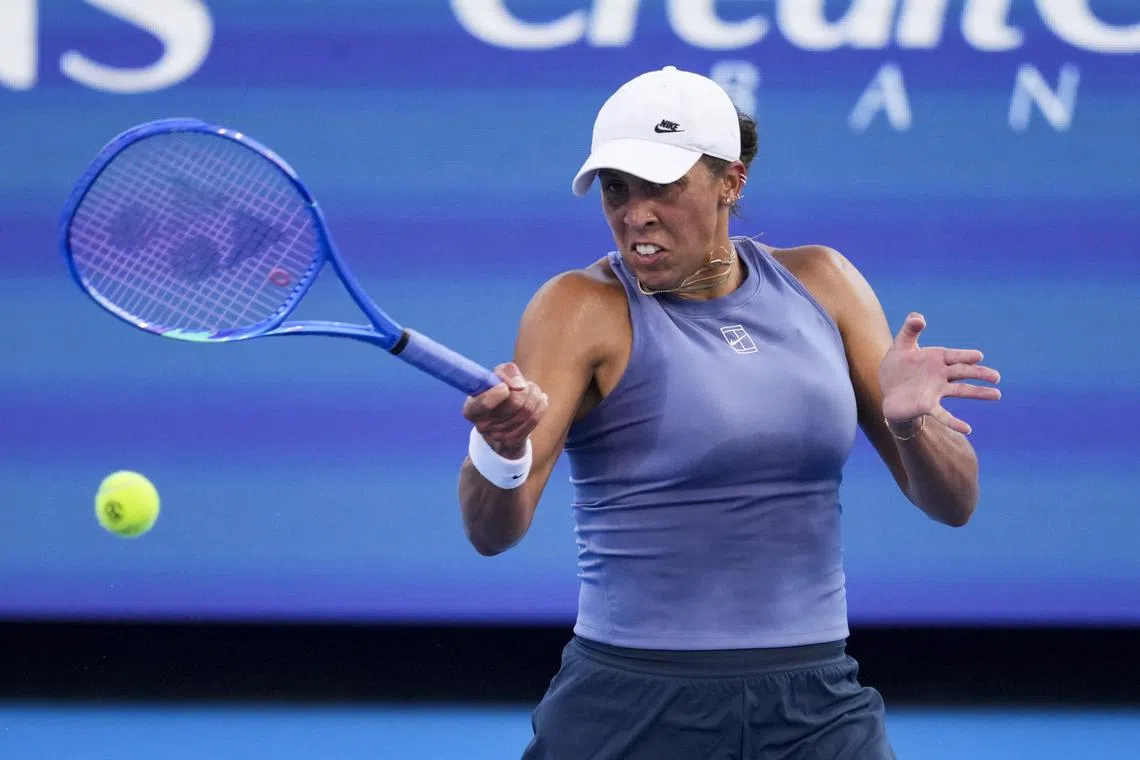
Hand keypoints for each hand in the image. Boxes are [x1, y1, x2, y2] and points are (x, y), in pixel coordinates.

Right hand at [462, 362, 547, 457]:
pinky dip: (540, 405)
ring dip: (534, 394)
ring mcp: (498, 436)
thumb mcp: (494, 379)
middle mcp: (482, 425)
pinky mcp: (514, 441)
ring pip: (527, 410)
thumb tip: (519, 383)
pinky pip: (534, 419)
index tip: (505, 387)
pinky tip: (540, 399)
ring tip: (532, 389)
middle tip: (524, 384)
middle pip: (514, 403)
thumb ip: (504, 373)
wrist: (502, 421)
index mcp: (471, 409)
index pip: (484, 403)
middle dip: (524, 389)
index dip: (498, 393)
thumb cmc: (496, 394)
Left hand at [880, 313, 1000, 435]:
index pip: (955, 356)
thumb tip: (918, 317)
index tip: (978, 356)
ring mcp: (936, 391)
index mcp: (937, 358)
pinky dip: (954, 421)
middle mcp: (941, 375)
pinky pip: (943, 414)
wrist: (887, 390)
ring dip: (978, 393)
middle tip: (996, 377)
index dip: (965, 356)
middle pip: (964, 372)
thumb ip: (910, 330)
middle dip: (979, 373)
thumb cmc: (897, 367)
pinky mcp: (928, 405)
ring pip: (961, 391)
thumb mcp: (901, 346)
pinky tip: (968, 429)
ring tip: (996, 395)